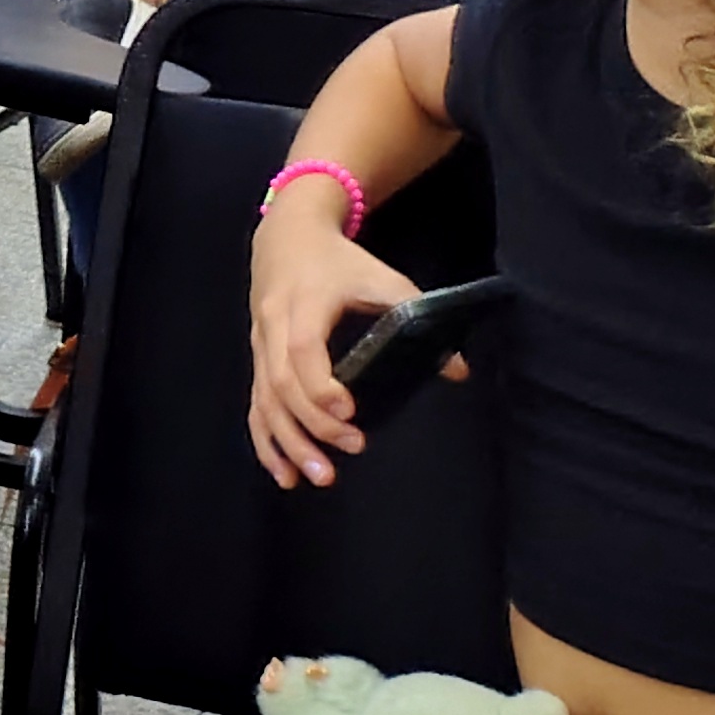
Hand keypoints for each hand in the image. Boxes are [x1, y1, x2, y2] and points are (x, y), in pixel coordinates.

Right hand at [248, 200, 424, 487]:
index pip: (302, 350)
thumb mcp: (383, 279)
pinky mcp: (257, 361)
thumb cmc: (340, 262)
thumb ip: (417, 316)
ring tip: (317, 476)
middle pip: (280, 383)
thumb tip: (459, 371)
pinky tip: (282, 473)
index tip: (349, 415)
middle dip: (311, 424)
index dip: (320, 386)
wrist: (288, 237)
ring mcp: (259, 346)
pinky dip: (266, 441)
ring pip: (264, 400)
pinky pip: (255, 406)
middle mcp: (273, 328)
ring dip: (287, 442)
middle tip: (351, 451)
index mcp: (303, 304)